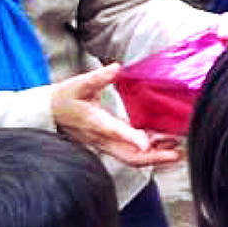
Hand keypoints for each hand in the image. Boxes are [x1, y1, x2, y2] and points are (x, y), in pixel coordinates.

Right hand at [51, 64, 182, 166]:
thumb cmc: (65, 97)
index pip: (115, 133)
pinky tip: (165, 144)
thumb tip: (116, 67)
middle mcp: (102, 138)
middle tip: (177, 154)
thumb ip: (98, 77)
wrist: (49, 112)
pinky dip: (148, 152)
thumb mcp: (79, 84)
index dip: (132, 139)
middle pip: (129, 156)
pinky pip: (130, 153)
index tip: (148, 144)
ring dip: (155, 157)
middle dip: (154, 158)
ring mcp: (106, 144)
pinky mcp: (109, 144)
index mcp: (95, 122)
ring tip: (178, 151)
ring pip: (131, 157)